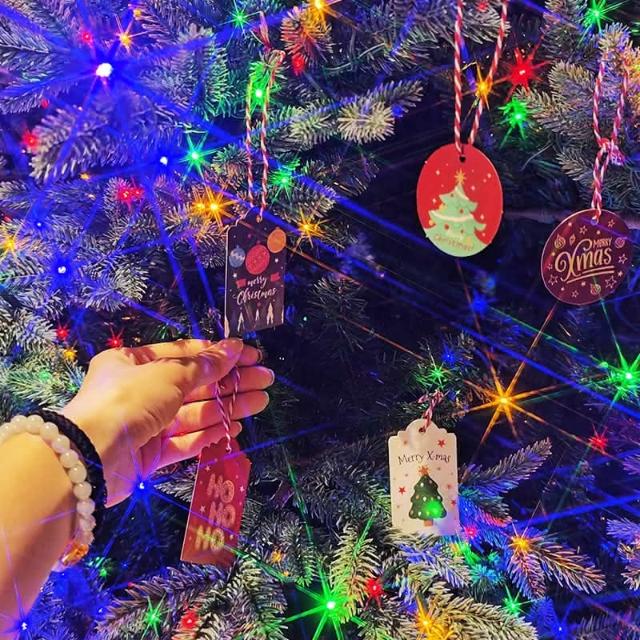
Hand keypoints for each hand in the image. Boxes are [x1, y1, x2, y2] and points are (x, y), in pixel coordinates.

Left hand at [61, 338, 272, 505]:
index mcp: (134, 363)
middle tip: (265, 380)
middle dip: (230, 382)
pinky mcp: (149, 454)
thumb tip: (234, 348)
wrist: (91, 457)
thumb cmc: (128, 401)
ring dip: (227, 407)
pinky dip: (209, 434)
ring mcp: (145, 424)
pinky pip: (184, 441)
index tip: (250, 356)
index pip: (185, 354)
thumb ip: (205, 365)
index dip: (220, 354)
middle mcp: (139, 391)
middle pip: (194, 385)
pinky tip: (234, 426)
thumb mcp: (170, 374)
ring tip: (260, 401)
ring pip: (194, 414)